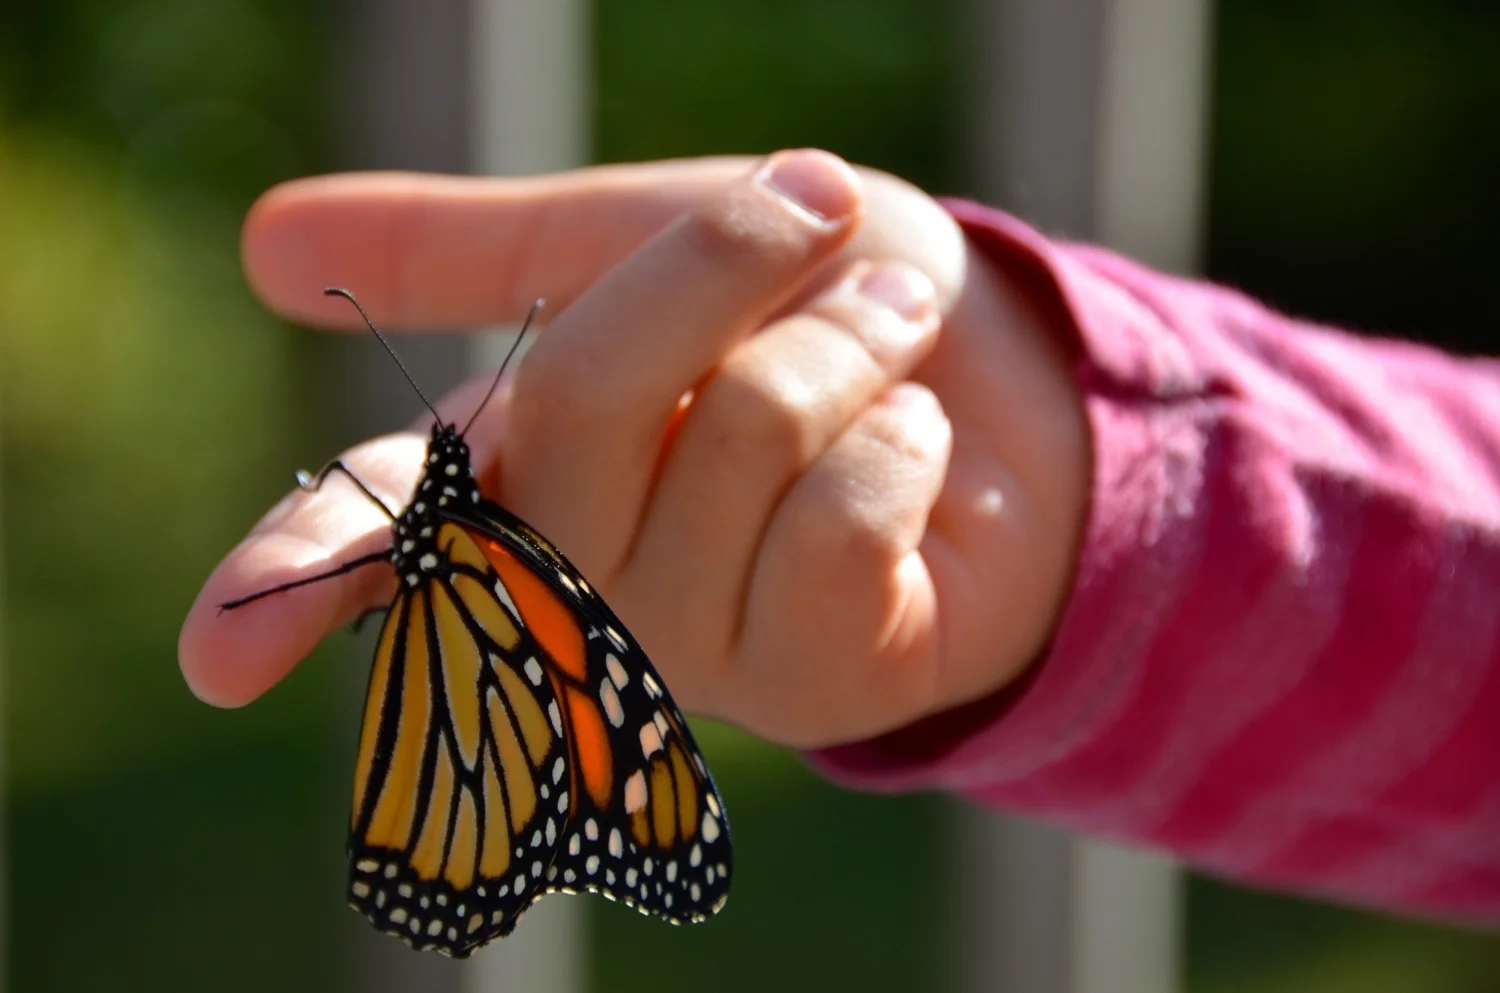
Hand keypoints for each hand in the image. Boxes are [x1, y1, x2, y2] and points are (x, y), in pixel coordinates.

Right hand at [179, 149, 1089, 748]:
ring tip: (888, 336)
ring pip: (747, 436)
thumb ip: (475, 251)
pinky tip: (913, 449)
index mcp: (516, 463)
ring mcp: (689, 641)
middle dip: (719, 262)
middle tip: (815, 202)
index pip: (376, 528)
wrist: (988, 373)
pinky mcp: (810, 682)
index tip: (213, 658)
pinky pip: (844, 514)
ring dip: (849, 337)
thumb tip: (263, 242)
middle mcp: (576, 571)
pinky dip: (903, 432)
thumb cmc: (796, 307)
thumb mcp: (634, 237)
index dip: (292, 579)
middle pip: (591, 399)